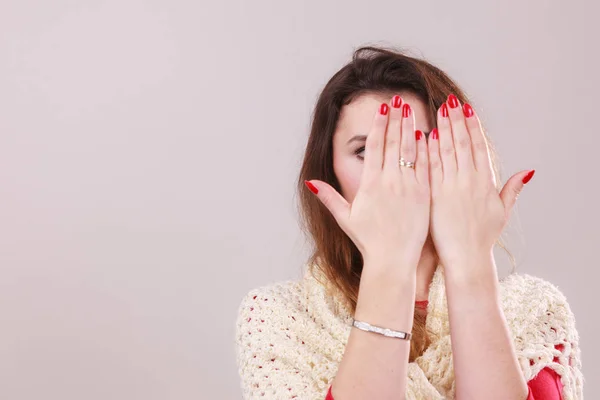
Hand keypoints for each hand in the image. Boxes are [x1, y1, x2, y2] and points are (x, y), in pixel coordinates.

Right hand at [305, 95, 430, 268]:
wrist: (393, 261)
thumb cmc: (369, 241)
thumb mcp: (345, 218)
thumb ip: (329, 197)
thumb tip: (310, 183)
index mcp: (370, 185)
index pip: (375, 147)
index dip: (379, 126)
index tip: (382, 109)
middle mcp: (390, 183)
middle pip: (393, 143)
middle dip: (395, 119)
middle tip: (397, 99)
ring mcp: (409, 188)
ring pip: (411, 151)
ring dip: (411, 128)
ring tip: (411, 109)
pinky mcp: (424, 196)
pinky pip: (427, 168)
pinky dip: (428, 150)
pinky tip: (429, 135)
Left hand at [427, 94, 534, 268]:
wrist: (466, 258)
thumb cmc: (482, 238)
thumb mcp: (502, 212)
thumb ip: (512, 189)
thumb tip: (527, 171)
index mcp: (485, 182)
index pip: (479, 147)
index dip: (473, 126)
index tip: (467, 109)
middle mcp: (468, 181)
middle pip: (462, 144)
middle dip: (456, 120)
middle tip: (450, 100)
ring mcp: (451, 188)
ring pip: (447, 152)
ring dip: (443, 129)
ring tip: (439, 110)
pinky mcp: (435, 196)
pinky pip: (431, 169)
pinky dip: (429, 151)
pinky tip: (425, 136)